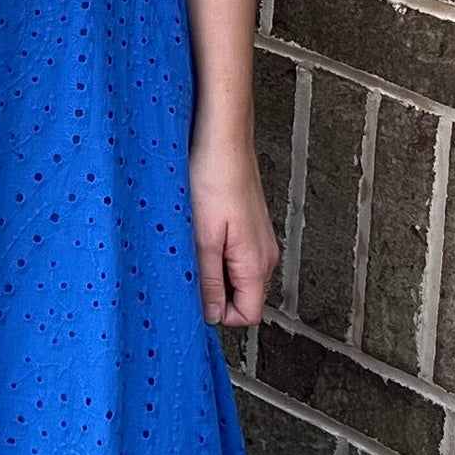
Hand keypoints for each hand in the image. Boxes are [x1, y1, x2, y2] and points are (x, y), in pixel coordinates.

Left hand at [188, 130, 277, 330]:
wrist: (223, 139)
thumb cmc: (212, 180)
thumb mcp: (203, 238)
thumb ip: (209, 281)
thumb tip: (213, 314)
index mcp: (256, 263)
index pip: (247, 315)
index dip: (220, 314)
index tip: (194, 296)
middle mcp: (265, 255)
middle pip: (244, 298)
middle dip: (215, 293)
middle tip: (188, 269)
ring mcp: (260, 240)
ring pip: (238, 276)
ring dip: (214, 271)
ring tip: (192, 247)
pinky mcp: (250, 226)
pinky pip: (236, 256)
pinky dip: (217, 253)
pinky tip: (200, 232)